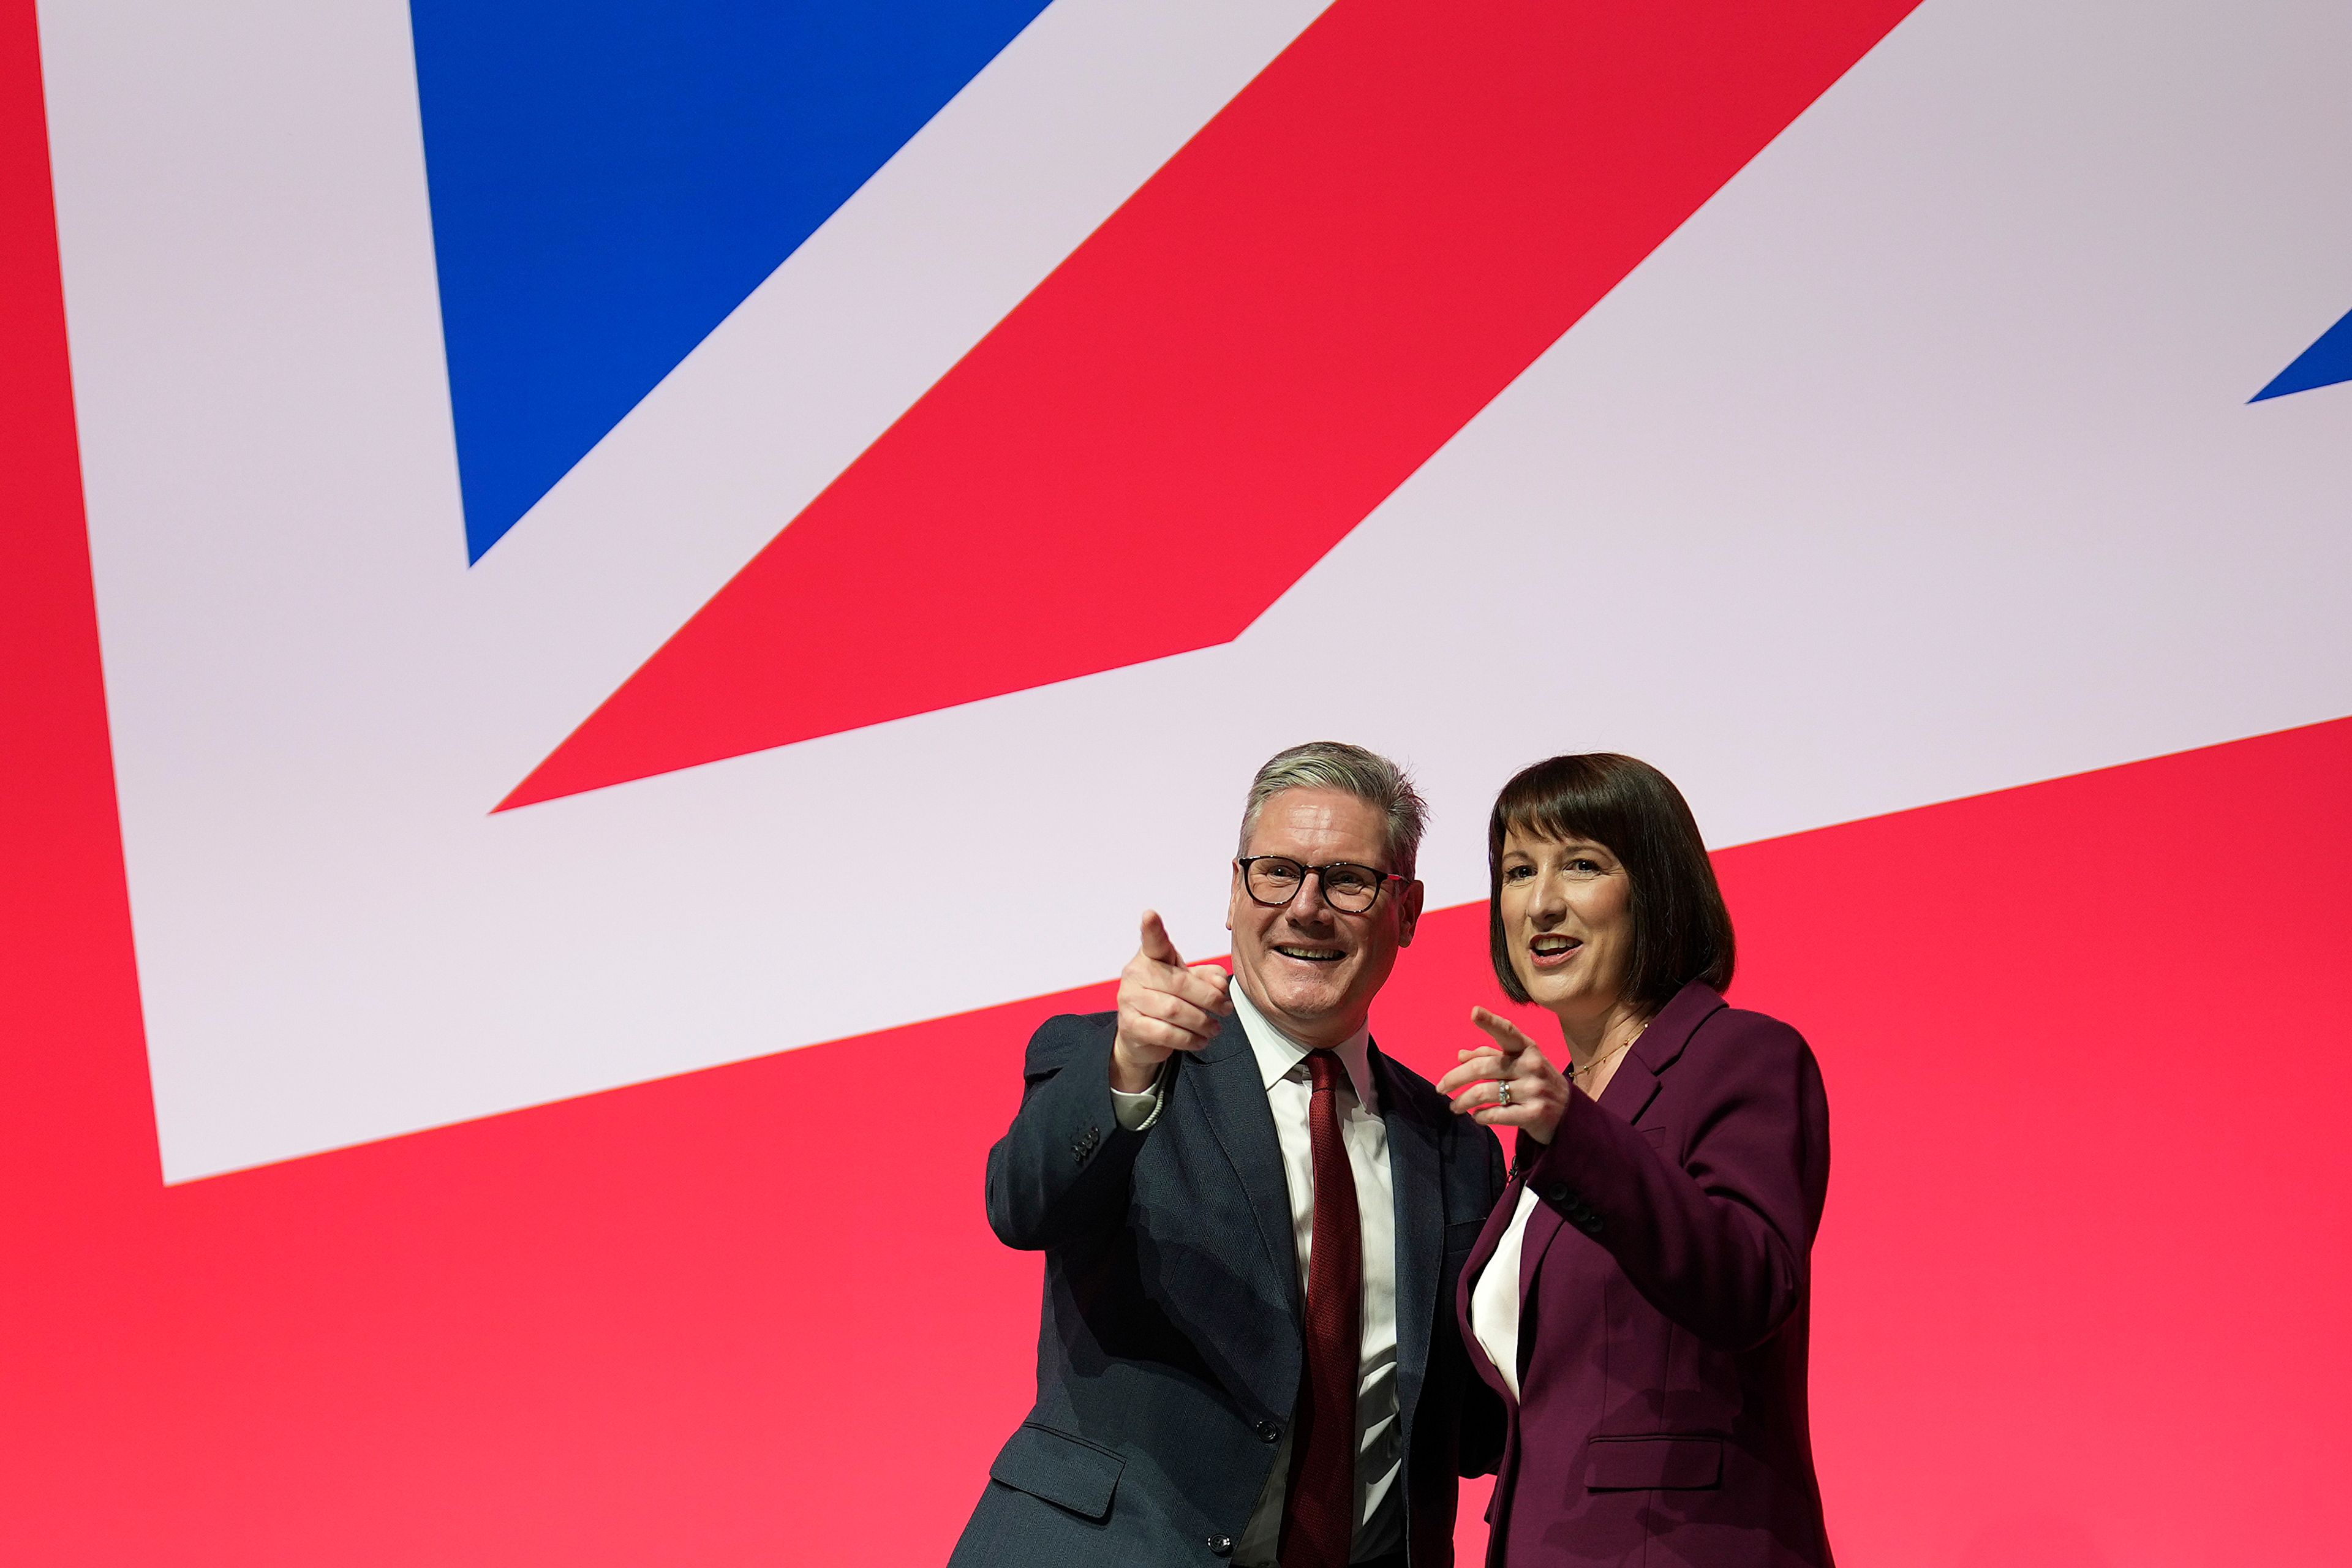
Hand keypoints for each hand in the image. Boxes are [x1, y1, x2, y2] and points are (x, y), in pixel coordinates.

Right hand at [1111, 911, 1232, 1092]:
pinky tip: (1200, 1040)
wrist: (1141, 1035)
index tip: (1150, 915)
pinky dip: (1189, 1039)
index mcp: (1150, 957)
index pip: (1152, 941)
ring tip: (1215, 1027)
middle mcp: (1136, 974)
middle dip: (1209, 999)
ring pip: (1174, 1011)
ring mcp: (1129, 1000)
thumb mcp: (1189, 982)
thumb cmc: (1167, 1000)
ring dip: (1201, 1022)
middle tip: (1225, 1009)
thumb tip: (1220, 984)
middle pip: (1179, 984)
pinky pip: (1165, 1033)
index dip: (1151, 928)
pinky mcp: (1130, 1025)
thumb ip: (1208, 977)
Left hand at [1436, 1007, 1570, 1143]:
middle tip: (1440, 1088)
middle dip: (1455, 1078)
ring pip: (1485, 1093)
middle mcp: (1532, 1066)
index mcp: (1527, 1049)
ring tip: (1454, 1107)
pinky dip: (1480, 1116)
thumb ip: (1490, 1056)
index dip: (1491, 1022)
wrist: (1570, 1115)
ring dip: (1463, 1101)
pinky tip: (1476, 1117)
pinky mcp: (1534, 1114)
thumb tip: (1460, 1055)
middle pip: (1483, 1068)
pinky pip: (1497, 1114)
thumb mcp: (1519, 1064)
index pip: (1508, 1032)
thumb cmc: (1536, 1082)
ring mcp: (1534, 1090)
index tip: (1473, 1012)